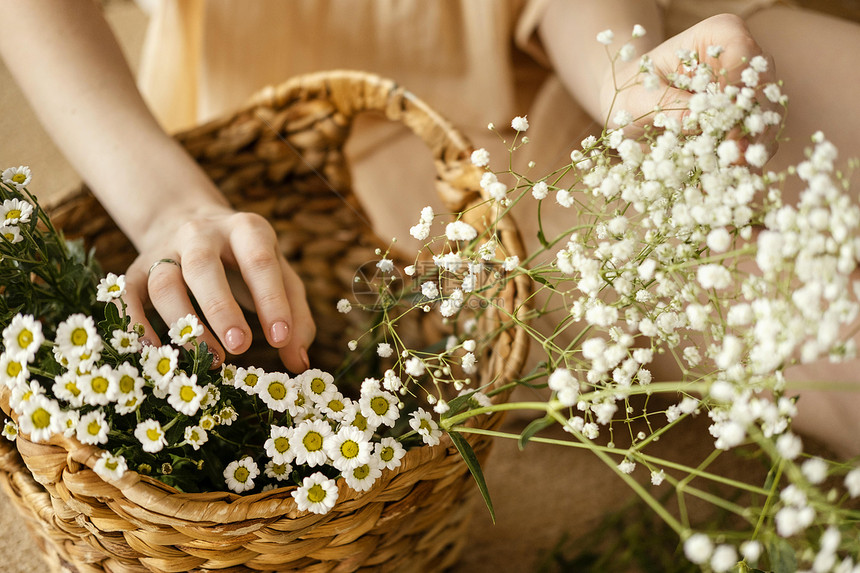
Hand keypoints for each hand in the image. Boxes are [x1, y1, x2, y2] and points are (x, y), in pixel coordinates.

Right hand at [123, 203, 314, 371]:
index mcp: (246, 230)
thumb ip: (296, 316)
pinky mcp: (136, 269)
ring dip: (184, 324)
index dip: (271, 301)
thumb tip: (299, 364)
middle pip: (202, 266)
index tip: (280, 339)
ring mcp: (164, 250)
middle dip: (220, 308)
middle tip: (240, 347)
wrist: (189, 221)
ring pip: (163, 283)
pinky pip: (127, 295)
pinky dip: (136, 324)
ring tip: (211, 359)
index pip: (259, 262)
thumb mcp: (281, 277)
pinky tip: (157, 352)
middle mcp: (200, 234)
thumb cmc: (247, 261)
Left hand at [604, 14, 779, 158]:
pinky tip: (728, 184)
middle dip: (750, 124)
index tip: (721, 118)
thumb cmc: (629, 93)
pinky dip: (743, 165)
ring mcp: (750, 94)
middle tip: (735, 155)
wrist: (629, 111)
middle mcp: (744, 60)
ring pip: (766, 120)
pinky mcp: (746, 125)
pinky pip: (755, 146)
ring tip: (732, 174)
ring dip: (752, 149)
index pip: (742, 54)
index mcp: (719, 35)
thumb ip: (666, 105)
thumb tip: (697, 121)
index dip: (736, 86)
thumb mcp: (636, 98)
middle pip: (762, 90)